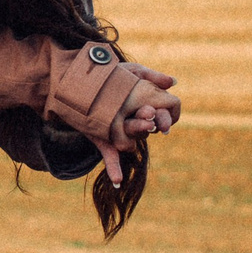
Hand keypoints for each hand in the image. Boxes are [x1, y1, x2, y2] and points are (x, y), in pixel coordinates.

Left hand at [95, 63, 178, 182]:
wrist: (79, 82)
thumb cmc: (109, 74)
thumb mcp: (130, 71)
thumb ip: (151, 75)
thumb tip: (173, 82)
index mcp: (145, 107)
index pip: (161, 116)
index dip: (164, 118)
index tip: (157, 112)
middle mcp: (135, 123)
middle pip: (147, 127)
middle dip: (147, 123)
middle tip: (147, 118)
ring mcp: (120, 133)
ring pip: (131, 139)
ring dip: (133, 133)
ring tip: (128, 125)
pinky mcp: (104, 140)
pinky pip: (111, 157)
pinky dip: (114, 169)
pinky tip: (117, 180)